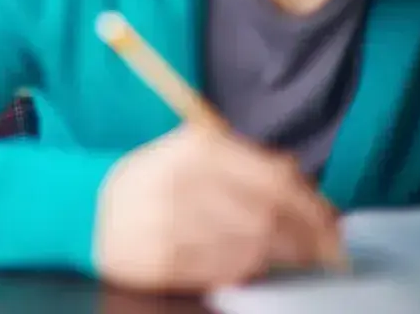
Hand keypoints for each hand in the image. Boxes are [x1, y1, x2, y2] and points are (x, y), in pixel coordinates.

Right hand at [95, 124, 341, 292]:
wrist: (88, 210)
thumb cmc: (153, 181)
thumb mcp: (191, 152)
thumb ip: (245, 159)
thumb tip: (304, 183)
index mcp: (196, 147)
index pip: (276, 179)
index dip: (313, 206)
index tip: (331, 223)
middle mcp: (184, 181)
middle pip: (270, 217)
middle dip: (305, 239)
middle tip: (322, 252)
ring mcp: (171, 222)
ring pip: (252, 248)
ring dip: (278, 258)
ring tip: (284, 258)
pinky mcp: (163, 259)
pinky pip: (225, 271)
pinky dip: (246, 270)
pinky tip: (247, 264)